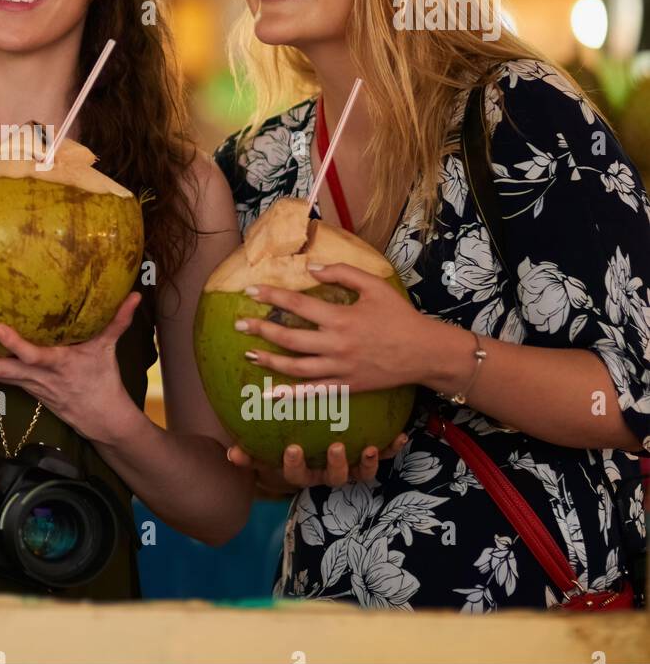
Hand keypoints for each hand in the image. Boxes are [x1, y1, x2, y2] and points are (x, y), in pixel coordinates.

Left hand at [0, 292, 143, 444]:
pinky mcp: (21, 386)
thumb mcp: (109, 349)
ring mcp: (25, 383)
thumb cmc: (102, 382)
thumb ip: (118, 320)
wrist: (99, 419)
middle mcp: (35, 376)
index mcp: (57, 365)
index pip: (32, 356)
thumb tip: (135, 294)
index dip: (14, 343)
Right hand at [226, 433, 408, 490]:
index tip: (293, 448)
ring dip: (368, 463)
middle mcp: (327, 474)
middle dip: (337, 464)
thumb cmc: (283, 449)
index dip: (295, 464)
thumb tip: (231, 454)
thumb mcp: (265, 453)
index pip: (296, 474)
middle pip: (334, 478)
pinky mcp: (367, 459)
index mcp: (303, 472)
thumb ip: (249, 454)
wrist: (311, 454)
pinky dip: (392, 449)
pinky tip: (400, 435)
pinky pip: (383, 457)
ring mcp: (349, 469)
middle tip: (337, 446)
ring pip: (360, 473)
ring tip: (371, 447)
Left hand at [234, 261, 449, 394]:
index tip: (250, 290)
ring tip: (249, 353)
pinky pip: (314, 392)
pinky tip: (271, 394)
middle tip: (238, 324)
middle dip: (260, 330)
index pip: (297, 305)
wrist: (425, 352)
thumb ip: (342, 273)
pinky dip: (291, 395)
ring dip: (269, 361)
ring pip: (296, 368)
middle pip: (289, 338)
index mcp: (342, 318)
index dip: (271, 297)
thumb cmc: (399, 316)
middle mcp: (337, 345)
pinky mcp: (347, 387)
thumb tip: (310, 269)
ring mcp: (341, 369)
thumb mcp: (375, 286)